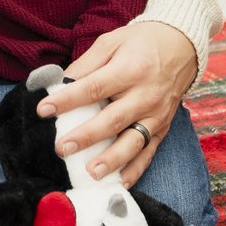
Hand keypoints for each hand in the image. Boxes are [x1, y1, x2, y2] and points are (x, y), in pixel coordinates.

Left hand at [35, 22, 197, 184]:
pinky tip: (119, 183)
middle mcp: (145, 95)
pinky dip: (135, 170)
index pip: (93, 88)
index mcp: (128, 70)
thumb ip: (86, 63)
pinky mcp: (163, 128)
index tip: (43, 109)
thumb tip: (60, 82)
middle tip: (62, 149)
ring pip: (132, 142)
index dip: (67, 100)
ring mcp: (156, 115)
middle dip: (86, 136)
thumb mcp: (111, 42)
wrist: (182, 45)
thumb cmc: (140, 43)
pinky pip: (148, 153)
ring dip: (111, 160)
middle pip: (112, 120)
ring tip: (91, 174)